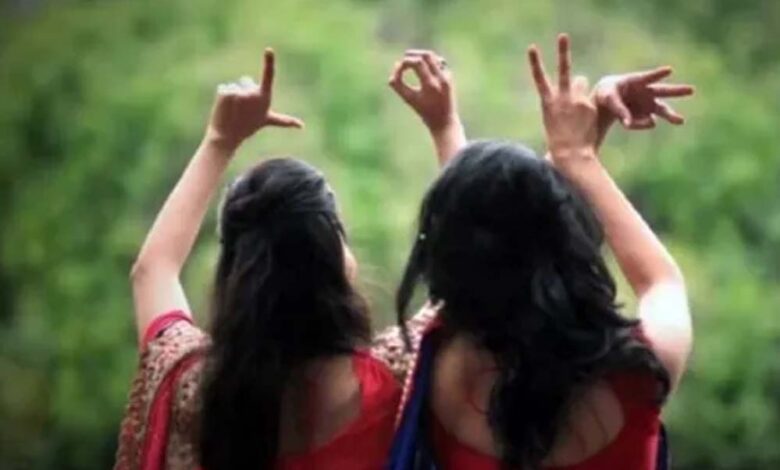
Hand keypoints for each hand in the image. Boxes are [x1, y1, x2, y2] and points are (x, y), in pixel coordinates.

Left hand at [205, 48, 303, 150]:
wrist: (227, 136)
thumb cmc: (249, 127)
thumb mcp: (268, 120)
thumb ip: (285, 121)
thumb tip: (303, 126)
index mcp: (264, 97)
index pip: (268, 75)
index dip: (269, 62)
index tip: (269, 50)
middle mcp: (252, 93)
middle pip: (246, 82)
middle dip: (244, 92)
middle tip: (243, 110)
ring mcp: (238, 93)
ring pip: (235, 86)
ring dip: (232, 96)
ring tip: (233, 111)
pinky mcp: (225, 92)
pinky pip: (223, 88)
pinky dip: (222, 97)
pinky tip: (224, 108)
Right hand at [388, 50, 459, 131]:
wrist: (444, 121)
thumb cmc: (424, 111)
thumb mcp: (408, 99)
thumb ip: (397, 84)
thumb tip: (395, 67)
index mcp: (430, 84)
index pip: (418, 63)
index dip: (406, 62)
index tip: (399, 68)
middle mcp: (441, 78)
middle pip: (427, 55)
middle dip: (414, 54)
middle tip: (405, 56)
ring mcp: (447, 77)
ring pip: (434, 57)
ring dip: (422, 57)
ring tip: (412, 61)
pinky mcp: (450, 77)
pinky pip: (440, 63)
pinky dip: (430, 62)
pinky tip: (423, 67)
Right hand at [528, 34, 598, 164]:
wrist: (571, 155)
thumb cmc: (558, 147)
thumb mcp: (551, 126)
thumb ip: (557, 111)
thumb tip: (560, 113)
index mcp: (547, 103)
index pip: (539, 78)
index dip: (535, 62)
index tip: (532, 47)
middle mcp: (561, 97)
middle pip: (564, 69)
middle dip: (563, 51)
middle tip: (563, 37)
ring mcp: (577, 99)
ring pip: (581, 82)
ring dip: (581, 87)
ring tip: (579, 104)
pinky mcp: (590, 104)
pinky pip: (592, 98)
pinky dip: (592, 106)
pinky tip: (589, 120)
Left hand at [594, 67, 694, 145]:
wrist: (607, 102)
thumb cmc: (607, 93)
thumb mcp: (608, 99)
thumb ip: (619, 109)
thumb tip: (628, 124)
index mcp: (637, 81)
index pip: (649, 77)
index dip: (658, 74)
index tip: (669, 70)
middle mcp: (647, 92)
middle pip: (664, 91)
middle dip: (677, 91)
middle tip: (692, 90)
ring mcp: (648, 104)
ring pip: (662, 110)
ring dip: (670, 116)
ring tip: (681, 121)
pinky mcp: (647, 116)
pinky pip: (645, 123)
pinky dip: (636, 125)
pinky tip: (627, 121)